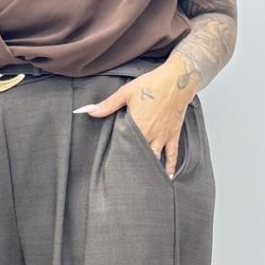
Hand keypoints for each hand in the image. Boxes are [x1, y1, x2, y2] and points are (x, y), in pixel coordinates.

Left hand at [76, 64, 193, 179]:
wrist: (177, 80)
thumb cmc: (152, 84)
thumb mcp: (126, 93)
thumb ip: (107, 105)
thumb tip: (88, 111)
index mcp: (136, 125)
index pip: (124, 146)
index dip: (117, 157)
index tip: (111, 167)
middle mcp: (150, 134)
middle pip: (139, 156)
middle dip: (132, 167)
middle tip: (125, 181)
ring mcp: (163, 136)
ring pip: (155, 158)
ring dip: (149, 170)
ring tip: (143, 183)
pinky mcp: (173, 135)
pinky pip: (173, 155)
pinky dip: (170, 167)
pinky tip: (167, 177)